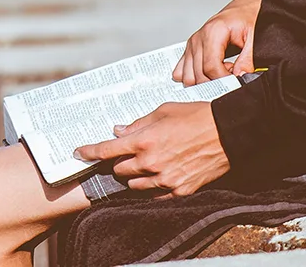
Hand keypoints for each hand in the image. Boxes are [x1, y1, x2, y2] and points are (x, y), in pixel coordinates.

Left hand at [73, 102, 228, 197]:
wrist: (228, 132)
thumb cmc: (196, 116)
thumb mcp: (163, 111)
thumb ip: (138, 124)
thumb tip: (118, 132)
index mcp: (144, 141)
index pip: (106, 150)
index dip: (88, 152)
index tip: (77, 154)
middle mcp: (150, 163)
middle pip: (120, 170)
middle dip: (120, 162)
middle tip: (132, 153)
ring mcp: (165, 180)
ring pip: (135, 185)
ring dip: (135, 176)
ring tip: (149, 163)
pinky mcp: (179, 191)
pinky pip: (156, 195)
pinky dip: (153, 187)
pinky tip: (162, 175)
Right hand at [174, 0, 267, 85]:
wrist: (244, 8)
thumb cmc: (248, 17)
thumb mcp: (254, 37)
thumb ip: (247, 59)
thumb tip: (240, 77)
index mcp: (213, 32)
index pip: (210, 67)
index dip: (224, 80)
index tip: (236, 81)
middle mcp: (198, 38)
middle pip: (198, 75)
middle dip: (217, 82)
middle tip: (233, 75)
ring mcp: (192, 44)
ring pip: (189, 77)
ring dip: (206, 81)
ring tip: (223, 72)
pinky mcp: (190, 49)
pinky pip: (182, 71)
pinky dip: (195, 78)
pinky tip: (210, 73)